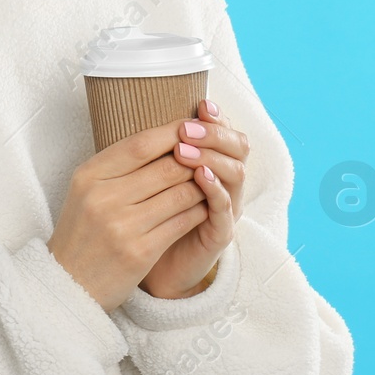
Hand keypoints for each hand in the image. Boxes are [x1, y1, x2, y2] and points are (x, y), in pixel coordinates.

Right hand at [47, 121, 210, 311]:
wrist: (66, 285)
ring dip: (201, 185)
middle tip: (209, 155)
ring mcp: (122, 226)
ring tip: (210, 180)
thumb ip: (117, 166)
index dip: (172, 132)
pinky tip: (204, 207)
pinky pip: (182, 221)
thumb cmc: (82, 232)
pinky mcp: (140, 252)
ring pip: (181, 193)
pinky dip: (198, 211)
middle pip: (166, 167)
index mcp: (88, 176)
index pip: (140, 144)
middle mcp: (103, 198)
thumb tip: (163, 137)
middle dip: (194, 159)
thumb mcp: (86, 191)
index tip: (192, 127)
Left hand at [139, 100, 249, 299]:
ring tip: (186, 150)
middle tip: (187, 127)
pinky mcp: (221, 234)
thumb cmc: (148, 218)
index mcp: (211, 163)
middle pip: (238, 146)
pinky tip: (200, 177)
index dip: (215, 117)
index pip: (224, 131)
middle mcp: (224, 182)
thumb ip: (155, 151)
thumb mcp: (148, 179)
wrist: (153, 270)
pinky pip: (225, 207)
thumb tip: (137, 109)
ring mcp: (226, 207)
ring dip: (212, 157)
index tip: (200, 104)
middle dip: (214, 133)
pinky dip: (215, 189)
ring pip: (235, 173)